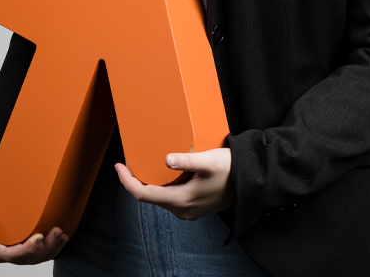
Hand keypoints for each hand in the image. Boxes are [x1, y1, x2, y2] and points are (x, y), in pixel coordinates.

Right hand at [0, 181, 68, 263]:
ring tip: (61, 234)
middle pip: (22, 258)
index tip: (38, 237)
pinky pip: (39, 253)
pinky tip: (62, 237)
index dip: (23, 251)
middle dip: (41, 249)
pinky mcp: (24, 243)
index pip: (5, 255)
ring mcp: (13, 248)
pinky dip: (52, 248)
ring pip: (33, 258)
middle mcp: (0, 250)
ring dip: (50, 249)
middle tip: (56, 232)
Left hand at [115, 148, 234, 220]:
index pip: (144, 195)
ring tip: (146, 162)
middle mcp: (182, 210)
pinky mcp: (193, 206)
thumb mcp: (209, 161)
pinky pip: (171, 196)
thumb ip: (187, 160)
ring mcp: (188, 210)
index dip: (127, 181)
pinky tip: (166, 170)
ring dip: (151, 181)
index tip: (118, 167)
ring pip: (160, 197)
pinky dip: (163, 184)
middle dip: (137, 179)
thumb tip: (166, 159)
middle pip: (150, 196)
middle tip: (130, 160)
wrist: (250, 184)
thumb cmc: (231, 171)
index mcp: (181, 200)